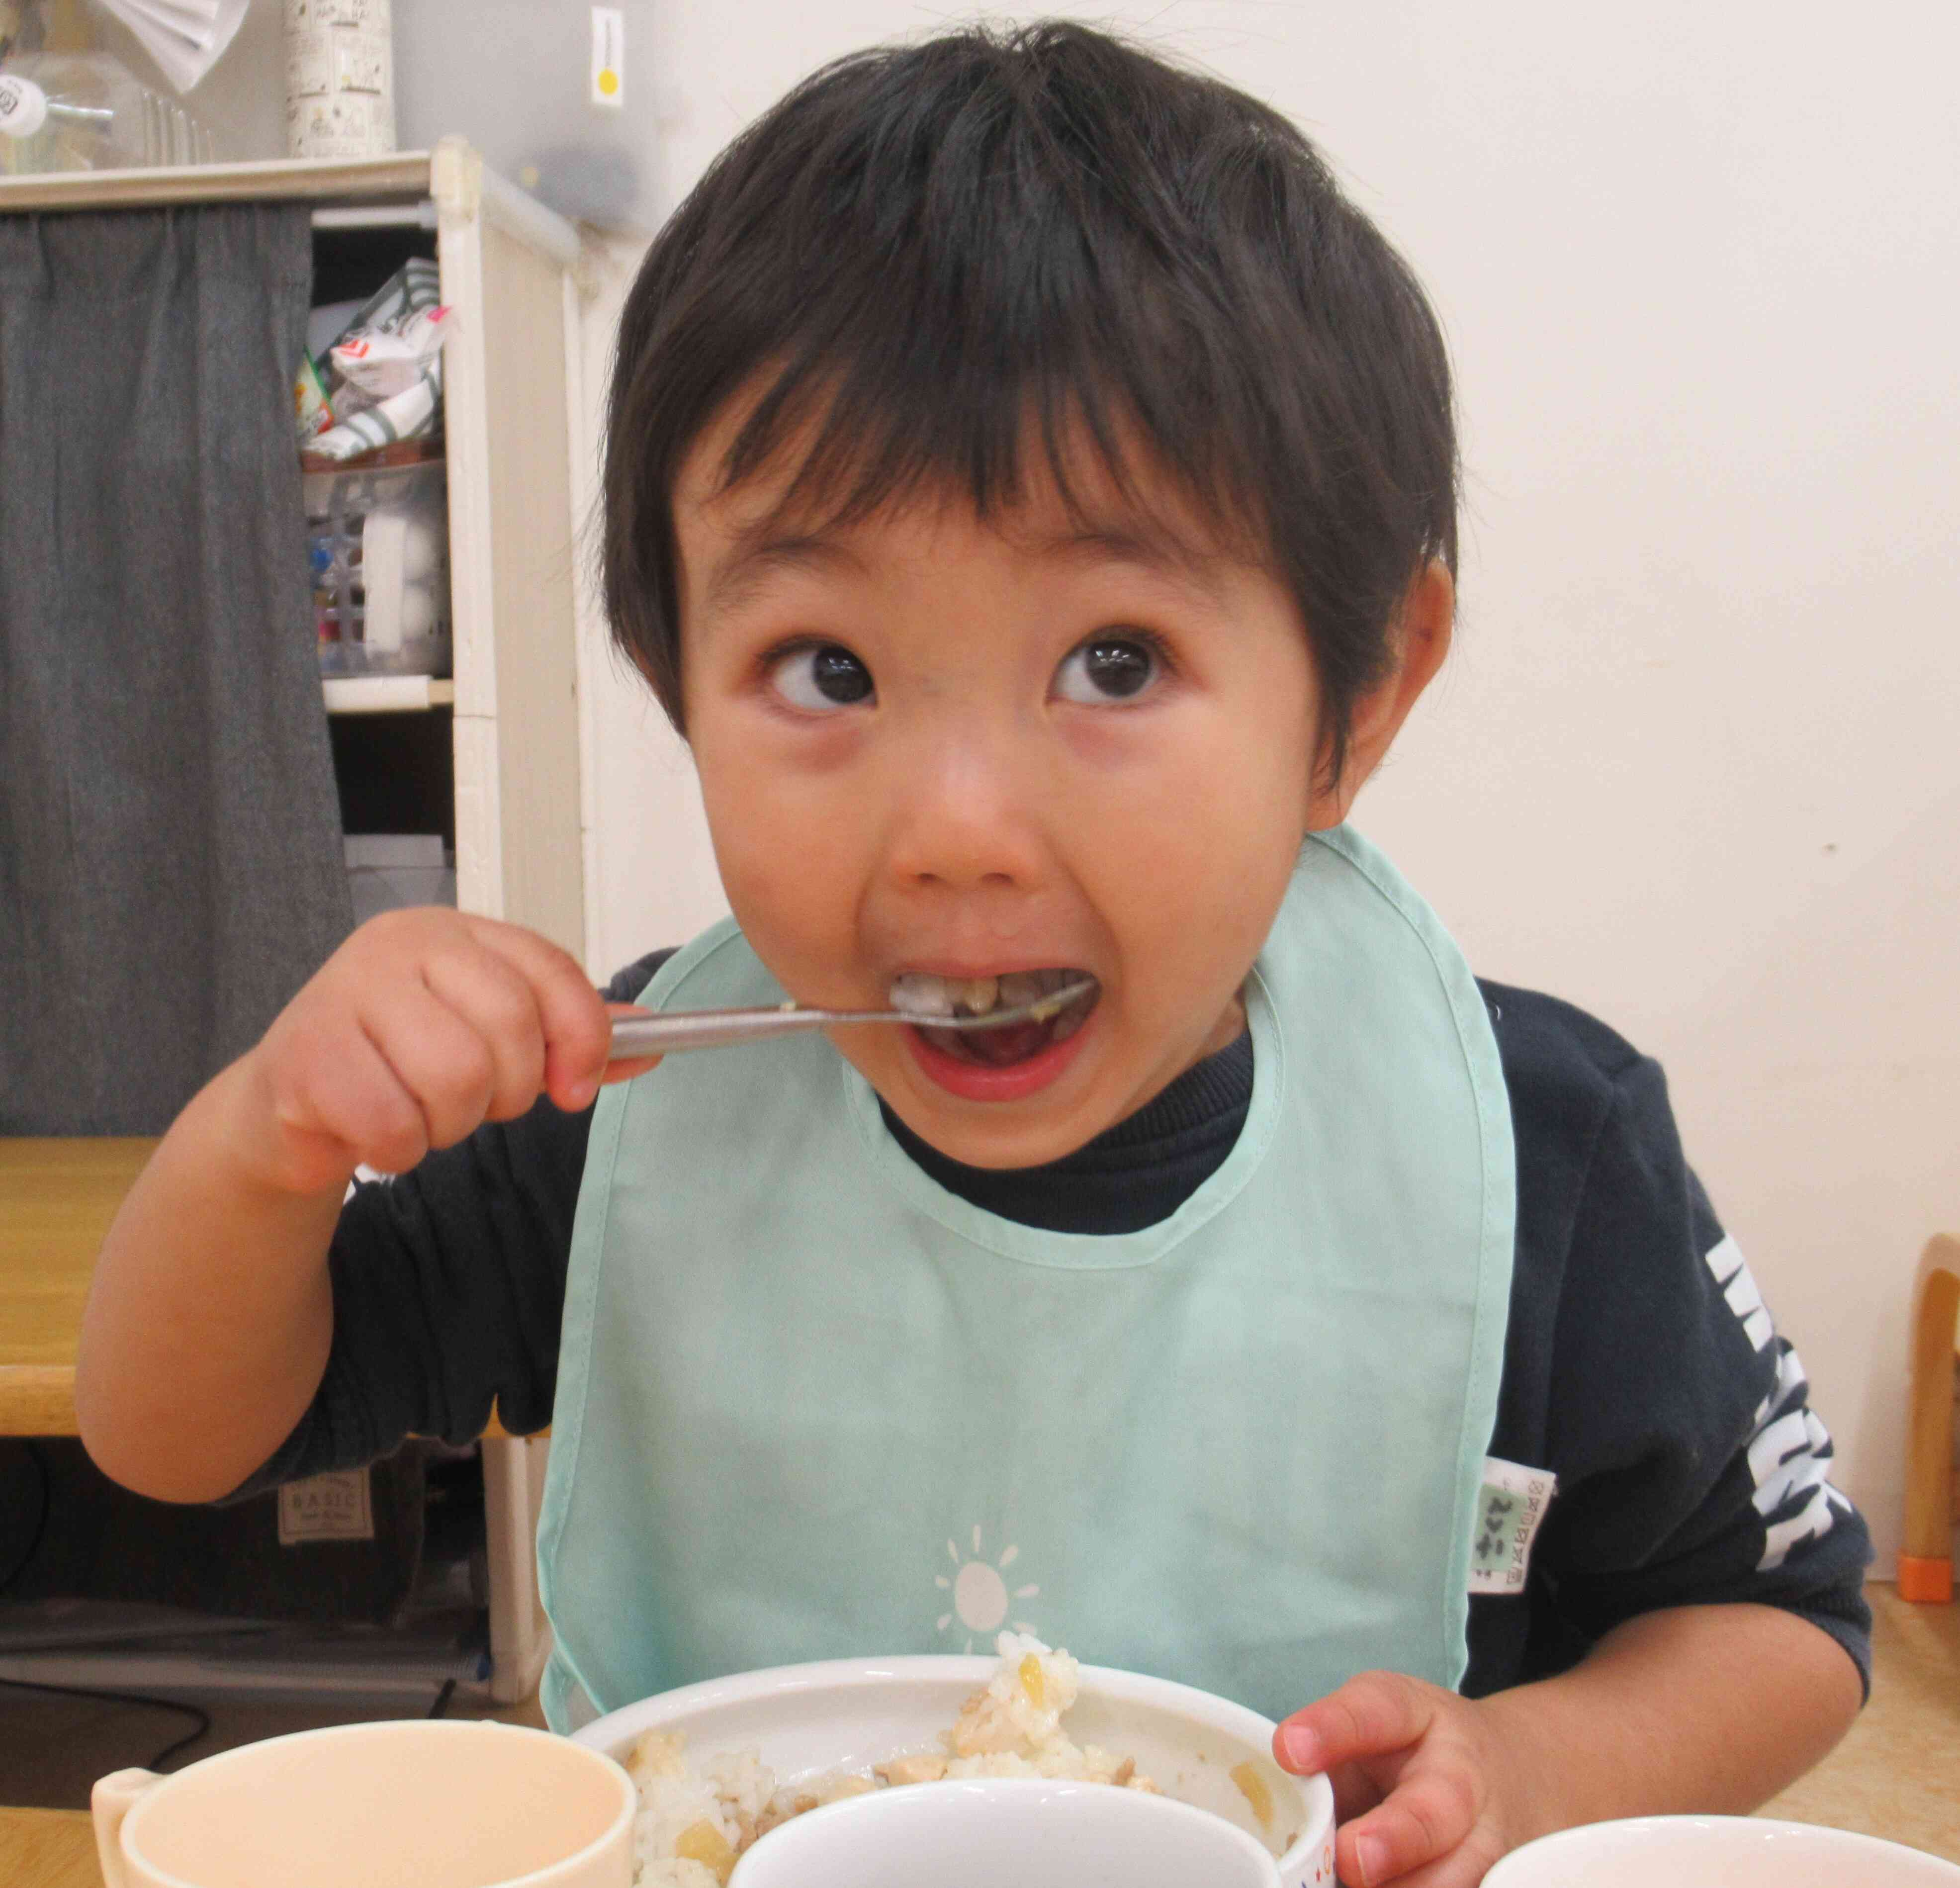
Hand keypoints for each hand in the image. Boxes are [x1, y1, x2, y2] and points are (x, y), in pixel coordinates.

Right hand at [236, 908, 659, 1196]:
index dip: (581, 1037)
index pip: (548, 970)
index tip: (578, 1088)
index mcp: (454, 932)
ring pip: (456, 1078)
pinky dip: (398, 1149)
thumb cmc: (399, 1064)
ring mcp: (344, 993)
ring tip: (419, 1114)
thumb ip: (568, 1035)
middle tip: (471, 1104)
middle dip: (505, 1091)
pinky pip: (395, 1124)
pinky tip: (375, 1135)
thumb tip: (654, 1039)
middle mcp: (398, 945)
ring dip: (449, 1124)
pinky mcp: (304, 1056)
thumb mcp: (490, 1037)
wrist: (288, 1106)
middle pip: (508, 1030)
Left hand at [1272, 1671, 1546, 1886]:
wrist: (1502, 1772)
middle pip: (1437, 1809)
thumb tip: (1269, 1822)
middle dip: (1395, 1838)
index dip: (1332, 1728)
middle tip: (1353, 1857)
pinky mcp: (1496, 1882)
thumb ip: (1324, 1760)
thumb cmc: (1408, 1750)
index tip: (1288, 1748)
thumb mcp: (1367, 1728)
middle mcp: (1462, 1777)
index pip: (1377, 1710)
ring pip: (1460, 1876)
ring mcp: (1488, 1840)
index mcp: (1417, 1715)